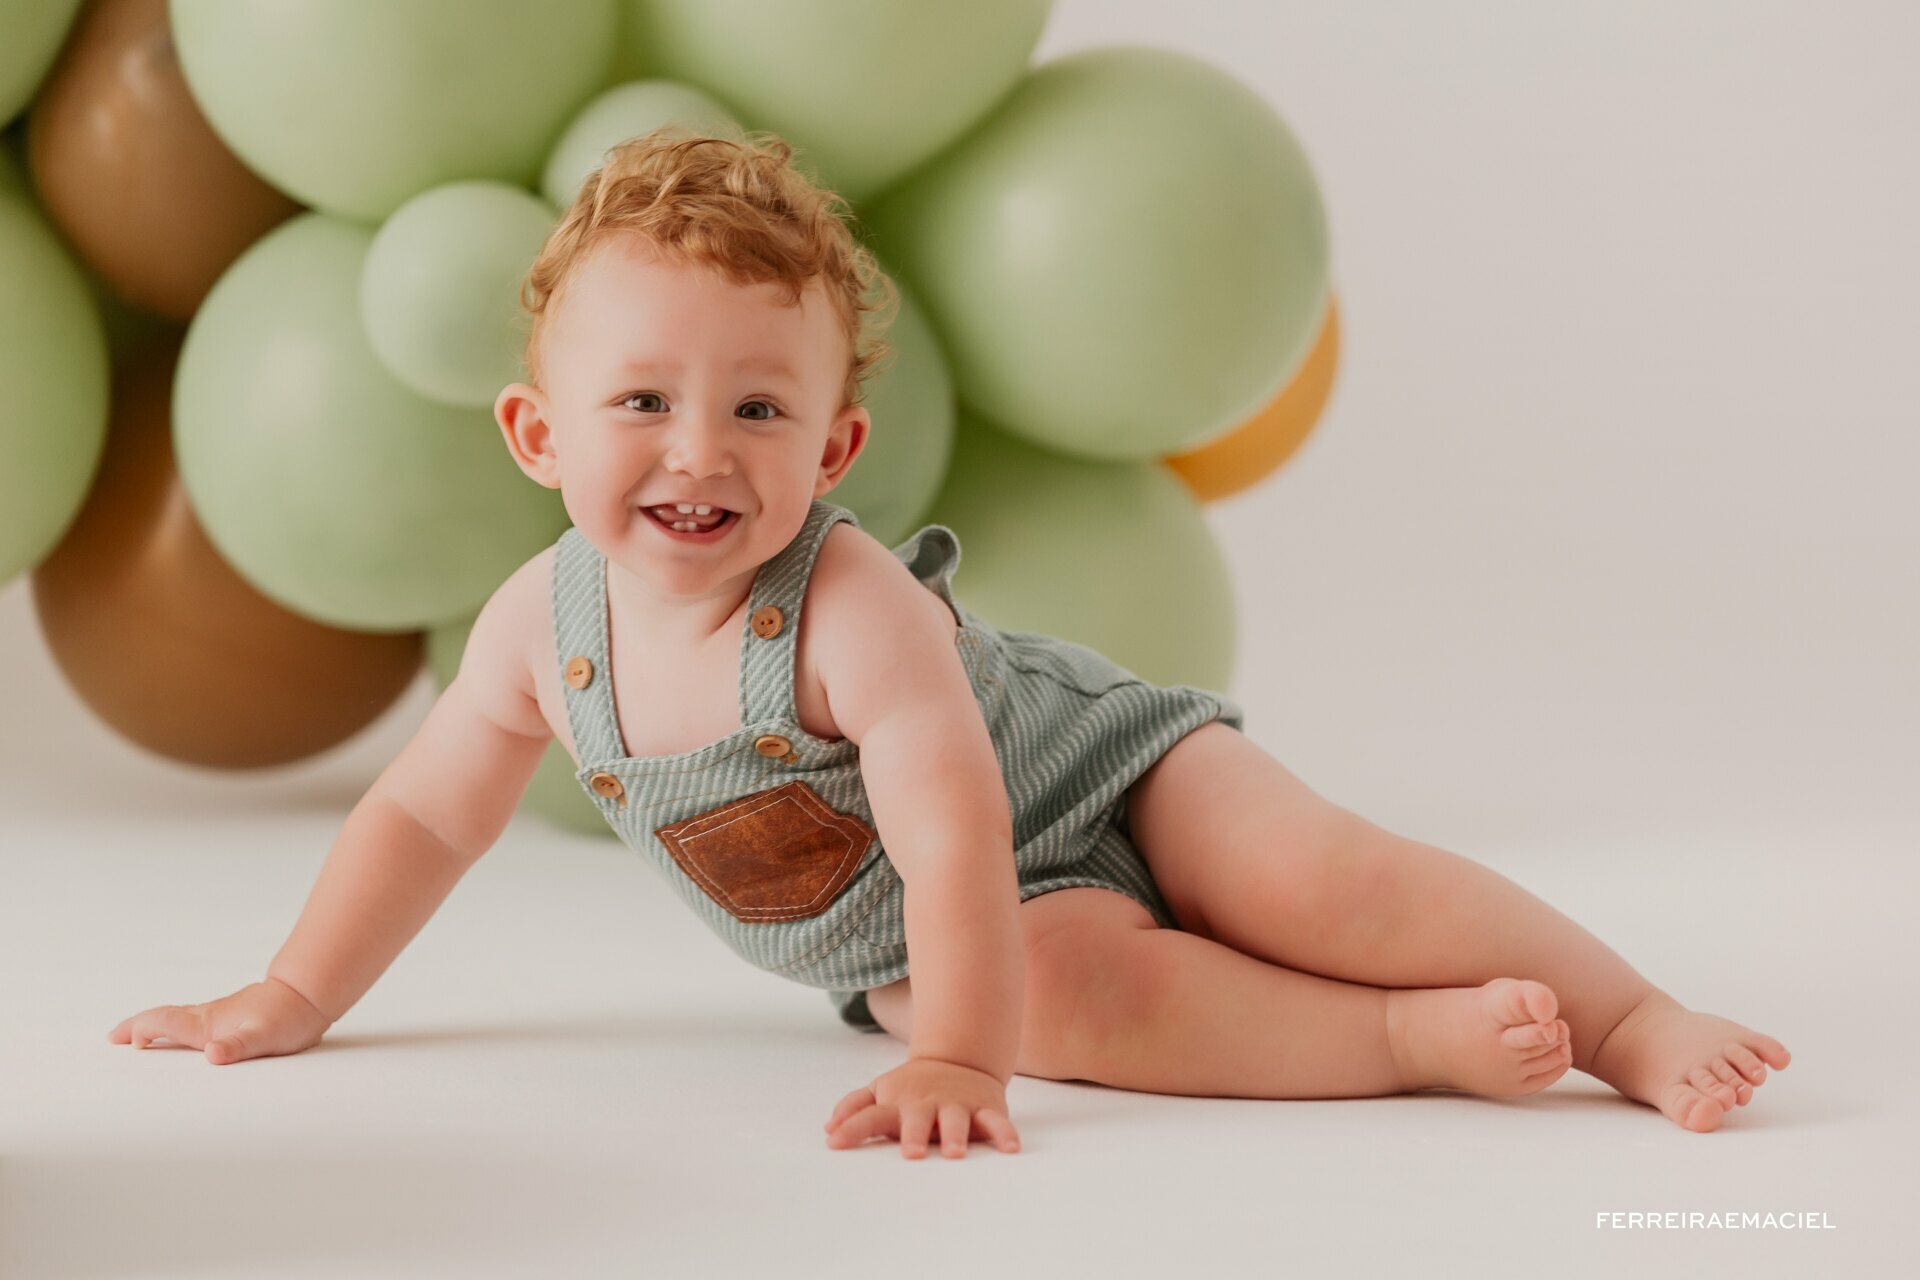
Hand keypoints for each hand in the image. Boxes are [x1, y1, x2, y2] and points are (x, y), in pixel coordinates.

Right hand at [107, 977, 333, 1064]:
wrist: (309, 995)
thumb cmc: (287, 1018)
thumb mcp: (264, 1037)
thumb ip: (237, 1047)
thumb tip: (211, 1055)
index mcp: (209, 1023)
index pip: (165, 1022)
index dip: (141, 1029)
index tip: (121, 1040)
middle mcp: (210, 1017)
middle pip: (165, 1019)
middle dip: (139, 1028)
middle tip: (115, 1038)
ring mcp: (221, 1016)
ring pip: (180, 1020)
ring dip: (156, 1028)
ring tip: (140, 1040)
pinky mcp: (233, 1018)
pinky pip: (196, 1023)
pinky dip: (178, 1029)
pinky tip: (184, 1039)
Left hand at [823, 1055, 1021, 1157]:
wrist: (960, 1057)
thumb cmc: (913, 1087)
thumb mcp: (881, 1090)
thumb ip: (854, 1107)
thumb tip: (828, 1129)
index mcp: (897, 1103)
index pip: (870, 1115)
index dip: (852, 1129)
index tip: (835, 1143)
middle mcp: (926, 1104)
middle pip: (917, 1119)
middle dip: (914, 1135)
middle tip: (911, 1153)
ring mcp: (956, 1105)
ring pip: (957, 1120)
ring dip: (955, 1136)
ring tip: (954, 1154)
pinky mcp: (985, 1109)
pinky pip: (997, 1122)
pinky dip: (1005, 1134)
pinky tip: (1010, 1149)